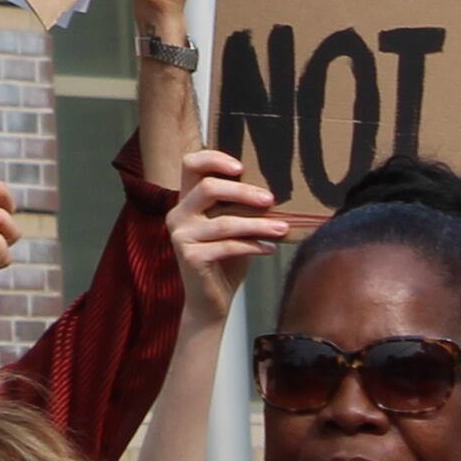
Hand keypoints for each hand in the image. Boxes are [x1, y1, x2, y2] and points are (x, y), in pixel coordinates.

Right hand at [163, 147, 293, 299]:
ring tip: (282, 228)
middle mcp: (178, 215)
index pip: (191, 164)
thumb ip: (238, 206)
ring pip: (224, 222)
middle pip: (209, 188)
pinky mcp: (190, 257)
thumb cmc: (225, 259)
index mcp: (186, 201)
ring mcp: (181, 236)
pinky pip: (228, 246)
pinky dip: (253, 246)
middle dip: (243, 192)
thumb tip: (271, 187)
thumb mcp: (231, 226)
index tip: (241, 167)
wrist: (210, 302)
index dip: (214, 158)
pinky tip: (270, 249)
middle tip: (271, 199)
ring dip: (258, 224)